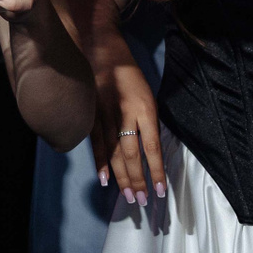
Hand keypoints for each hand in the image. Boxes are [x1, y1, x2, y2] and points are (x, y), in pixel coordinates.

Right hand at [92, 64, 165, 205]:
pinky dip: (100, 162)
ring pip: (114, 152)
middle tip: (143, 201)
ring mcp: (105, 115)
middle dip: (138, 180)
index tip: (161, 191)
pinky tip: (105, 179)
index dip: (157, 171)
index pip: (153, 147)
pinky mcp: (91, 115)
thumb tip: (149, 152)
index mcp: (145, 109)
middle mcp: (125, 114)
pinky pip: (96, 143)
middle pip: (132, 154)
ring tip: (129, 197)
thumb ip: (148, 123)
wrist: (102, 51)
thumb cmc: (130, 75)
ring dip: (122, 177)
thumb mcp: (147, 96)